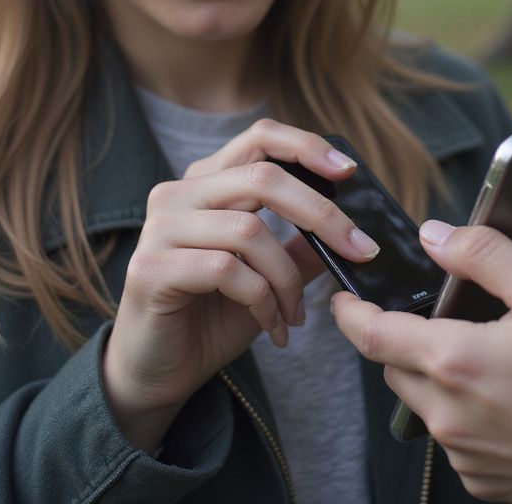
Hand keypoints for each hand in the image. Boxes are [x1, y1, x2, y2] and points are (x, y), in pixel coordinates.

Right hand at [103, 120, 378, 451]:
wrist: (156, 374)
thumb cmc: (211, 318)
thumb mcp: (268, 276)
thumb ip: (300, 245)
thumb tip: (351, 226)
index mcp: (206, 183)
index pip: (260, 138)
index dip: (306, 147)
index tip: (348, 171)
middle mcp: (177, 194)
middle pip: (263, 177)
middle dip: (321, 214)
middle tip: (360, 250)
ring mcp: (160, 228)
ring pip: (250, 230)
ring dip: (288, 278)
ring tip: (297, 313)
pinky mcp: (151, 267)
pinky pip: (227, 270)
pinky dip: (263, 301)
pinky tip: (272, 327)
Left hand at [332, 223, 511, 503]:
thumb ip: (483, 254)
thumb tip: (433, 237)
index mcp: (457, 364)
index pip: (372, 336)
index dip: (350, 312)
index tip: (341, 296)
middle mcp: (455, 421)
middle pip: (398, 370)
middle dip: (403, 338)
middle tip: (434, 314)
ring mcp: (476, 461)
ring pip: (430, 405)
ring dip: (442, 373)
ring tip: (488, 346)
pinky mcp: (499, 486)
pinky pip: (462, 438)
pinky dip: (472, 409)